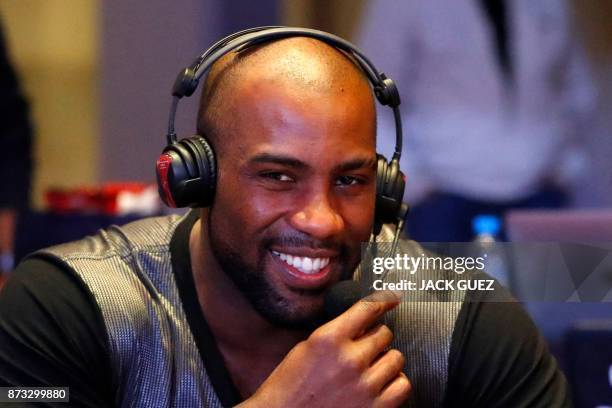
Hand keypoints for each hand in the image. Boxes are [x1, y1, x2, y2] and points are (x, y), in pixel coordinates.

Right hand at [239, 292, 410, 407]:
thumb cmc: (290, 385)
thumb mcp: (307, 347)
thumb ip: (336, 333)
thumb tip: (363, 325)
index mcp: (329, 338)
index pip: (368, 309)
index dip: (385, 300)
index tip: (392, 299)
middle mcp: (350, 359)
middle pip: (385, 334)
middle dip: (377, 337)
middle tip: (366, 347)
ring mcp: (364, 385)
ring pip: (396, 358)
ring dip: (386, 360)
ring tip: (372, 367)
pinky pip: (402, 385)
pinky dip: (395, 382)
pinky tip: (382, 383)